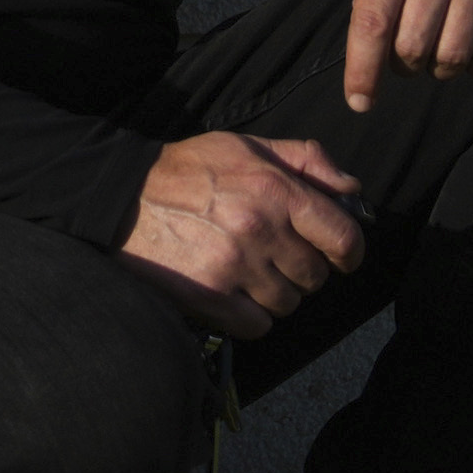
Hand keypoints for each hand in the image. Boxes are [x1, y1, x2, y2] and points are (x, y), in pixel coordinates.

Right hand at [121, 131, 366, 338]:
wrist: (119, 197)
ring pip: (288, 302)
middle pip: (315, 276)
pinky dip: (252, 316)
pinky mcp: (210, 296)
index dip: (349, 252)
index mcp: (275, 189)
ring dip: (276, 294)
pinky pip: (259, 325)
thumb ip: (305, 159)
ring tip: (251, 275)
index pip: (343, 236)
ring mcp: (235, 266)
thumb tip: (352, 188)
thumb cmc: (187, 169)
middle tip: (278, 258)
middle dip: (303, 270)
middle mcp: (260, 229)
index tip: (340, 256)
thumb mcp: (246, 146)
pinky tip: (235, 295)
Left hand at [343, 0, 472, 113]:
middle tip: (404, 57)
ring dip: (441, 69)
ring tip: (437, 55)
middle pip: (413, 49)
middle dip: (404, 67)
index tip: (359, 102)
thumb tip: (371, 33)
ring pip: (455, 56)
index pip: (371, 25)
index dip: (362, 72)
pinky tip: (472, 52)